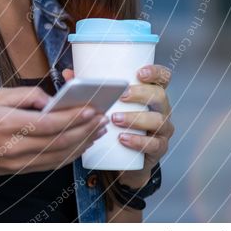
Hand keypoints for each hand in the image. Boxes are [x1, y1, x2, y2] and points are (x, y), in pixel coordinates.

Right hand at [0, 86, 109, 175]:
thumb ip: (26, 95)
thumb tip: (51, 100)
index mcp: (10, 124)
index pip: (51, 123)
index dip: (75, 117)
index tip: (92, 108)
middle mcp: (17, 147)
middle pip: (61, 140)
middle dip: (86, 129)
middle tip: (102, 118)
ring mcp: (19, 162)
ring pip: (61, 155)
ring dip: (83, 143)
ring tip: (97, 131)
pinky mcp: (21, 170)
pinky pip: (52, 165)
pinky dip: (71, 156)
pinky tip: (80, 146)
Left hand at [61, 65, 174, 188]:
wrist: (127, 158)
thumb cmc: (118, 123)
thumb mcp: (109, 103)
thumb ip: (91, 88)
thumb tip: (68, 74)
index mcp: (152, 93)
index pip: (163, 77)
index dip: (155, 72)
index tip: (140, 73)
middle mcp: (161, 109)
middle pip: (160, 96)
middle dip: (141, 94)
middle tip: (122, 95)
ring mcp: (163, 129)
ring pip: (158, 120)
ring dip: (136, 118)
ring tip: (116, 119)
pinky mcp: (159, 148)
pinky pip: (154, 144)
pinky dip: (138, 141)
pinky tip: (124, 139)